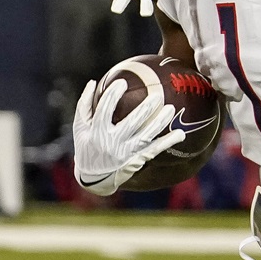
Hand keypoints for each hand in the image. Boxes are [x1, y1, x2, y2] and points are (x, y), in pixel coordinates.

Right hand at [72, 79, 184, 195]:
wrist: (93, 177)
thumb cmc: (86, 145)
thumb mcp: (80, 127)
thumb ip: (85, 104)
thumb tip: (93, 82)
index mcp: (97, 132)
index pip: (105, 110)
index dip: (112, 95)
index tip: (121, 82)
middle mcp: (112, 142)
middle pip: (132, 123)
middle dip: (145, 109)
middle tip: (157, 96)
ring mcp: (126, 152)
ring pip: (146, 136)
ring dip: (160, 122)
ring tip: (171, 109)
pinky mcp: (137, 160)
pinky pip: (155, 150)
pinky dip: (168, 142)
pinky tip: (181, 134)